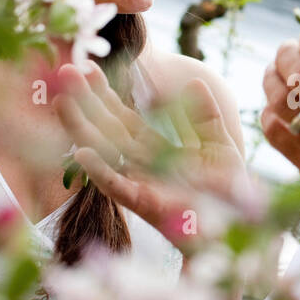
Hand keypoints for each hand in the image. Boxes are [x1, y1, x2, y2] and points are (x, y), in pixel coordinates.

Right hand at [54, 62, 245, 247]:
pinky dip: (101, 172)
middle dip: (86, 102)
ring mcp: (140, 185)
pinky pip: (119, 188)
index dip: (105, 95)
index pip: (122, 118)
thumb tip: (194, 82)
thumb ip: (204, 116)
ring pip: (105, 154)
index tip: (88, 69)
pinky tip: (83, 153)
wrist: (238, 230)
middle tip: (66, 71)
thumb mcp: (218, 145)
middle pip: (107, 130)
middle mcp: (141, 166)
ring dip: (82, 128)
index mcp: (155, 150)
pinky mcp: (147, 205)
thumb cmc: (227, 193)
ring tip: (62, 102)